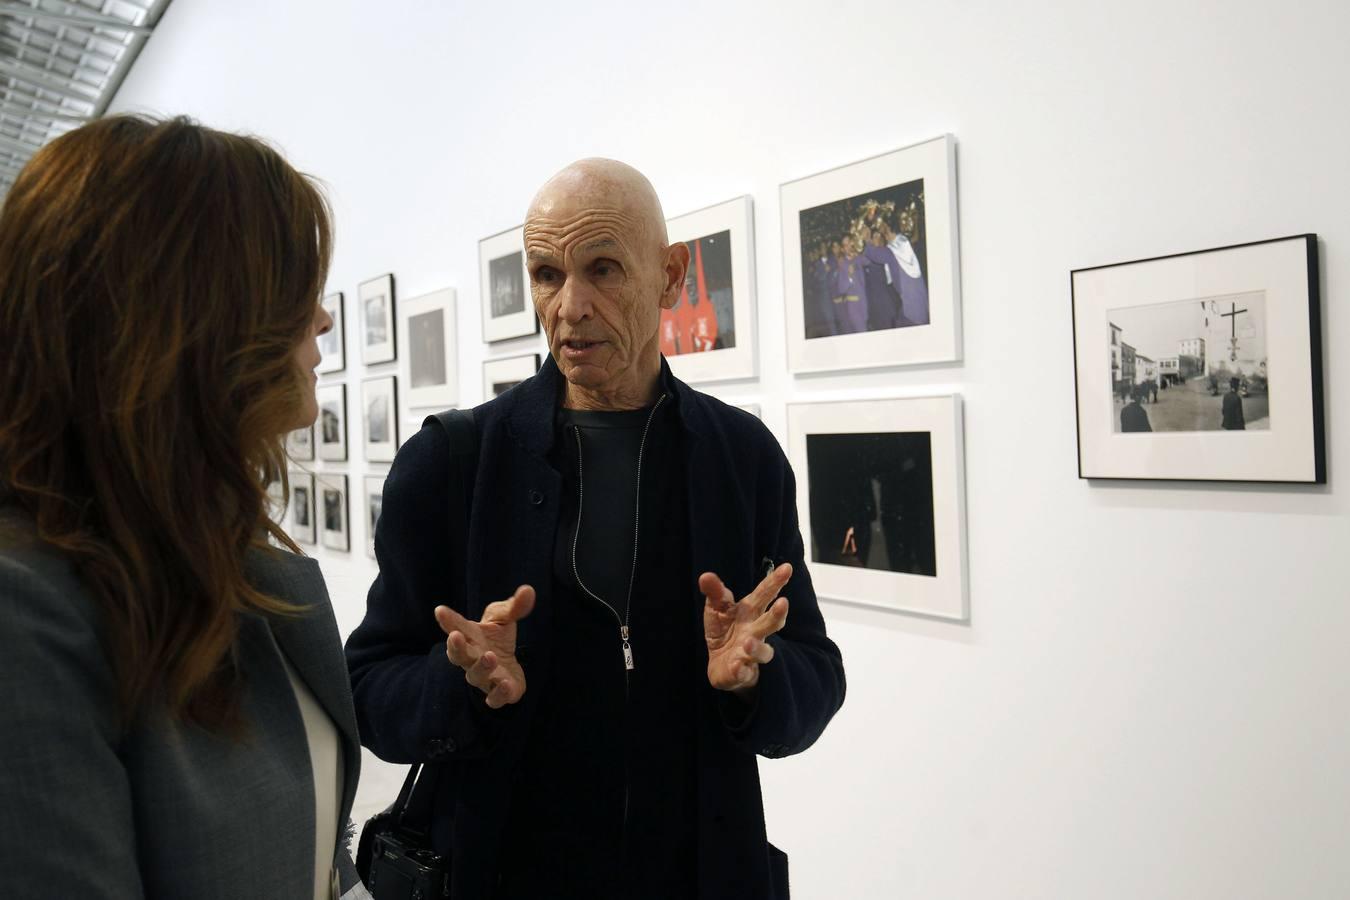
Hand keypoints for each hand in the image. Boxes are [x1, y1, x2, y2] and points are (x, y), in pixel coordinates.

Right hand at [434, 585, 534, 708]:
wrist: (508, 666)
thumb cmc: (497, 639)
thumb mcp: (505, 617)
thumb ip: (514, 606)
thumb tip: (529, 590)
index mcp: (470, 638)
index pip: (456, 627)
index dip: (448, 620)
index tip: (440, 610)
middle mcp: (472, 659)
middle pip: (458, 655)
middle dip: (456, 647)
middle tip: (455, 636)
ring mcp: (483, 677)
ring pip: (475, 676)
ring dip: (481, 667)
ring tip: (490, 656)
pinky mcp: (498, 693)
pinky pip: (494, 699)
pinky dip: (498, 694)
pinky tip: (505, 684)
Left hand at [700, 563, 791, 695]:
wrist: (720, 664)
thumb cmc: (724, 631)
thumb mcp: (716, 609)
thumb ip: (715, 593)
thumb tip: (706, 576)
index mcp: (750, 612)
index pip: (764, 595)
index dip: (775, 581)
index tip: (787, 568)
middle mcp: (755, 632)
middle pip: (770, 623)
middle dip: (777, 614)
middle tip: (784, 603)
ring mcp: (751, 654)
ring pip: (762, 652)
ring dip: (757, 647)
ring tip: (748, 642)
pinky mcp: (741, 673)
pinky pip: (743, 672)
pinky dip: (741, 670)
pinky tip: (737, 666)